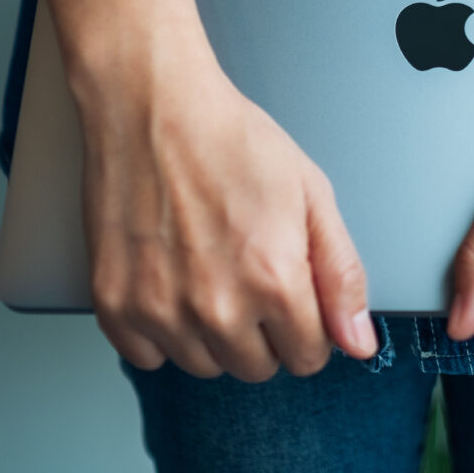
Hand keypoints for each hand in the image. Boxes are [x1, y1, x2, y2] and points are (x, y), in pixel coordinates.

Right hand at [73, 36, 379, 381]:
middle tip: (248, 275)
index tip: (292, 298)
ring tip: (208, 271)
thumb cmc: (230, 140)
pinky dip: (160, 331)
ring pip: (203, 365)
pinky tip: (170, 283)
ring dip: (212, 334)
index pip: (308, 357)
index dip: (307, 327)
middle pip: (256, 368)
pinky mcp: (115, 304)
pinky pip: (148, 356)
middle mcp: (217, 306)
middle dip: (262, 332)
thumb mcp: (311, 195)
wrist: (153, 106)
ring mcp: (160, 309)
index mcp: (274, 281)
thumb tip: (359, 342)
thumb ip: (341, 274)